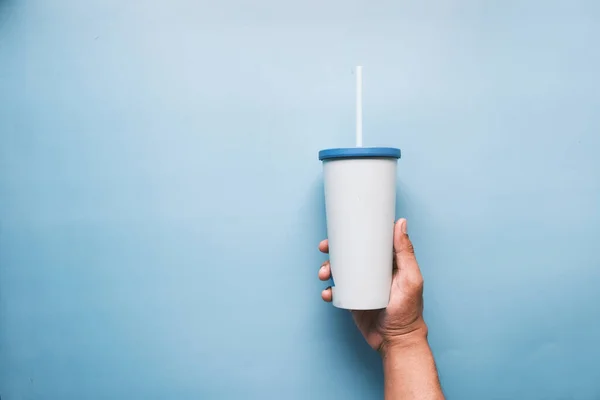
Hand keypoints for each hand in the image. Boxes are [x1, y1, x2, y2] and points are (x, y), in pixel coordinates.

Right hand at [318, 218, 426, 352]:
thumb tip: (401, 222)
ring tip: (323, 274)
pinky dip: (328, 290)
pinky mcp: (352, 299)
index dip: (355, 232)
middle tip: (324, 248)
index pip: (370, 241)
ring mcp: (361, 285)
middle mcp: (373, 271)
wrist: (396, 341)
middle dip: (333, 249)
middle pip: (349, 253)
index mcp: (388, 262)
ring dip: (327, 268)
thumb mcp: (409, 279)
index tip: (341, 228)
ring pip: (339, 270)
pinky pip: (336, 290)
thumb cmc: (409, 312)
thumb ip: (405, 252)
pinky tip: (327, 293)